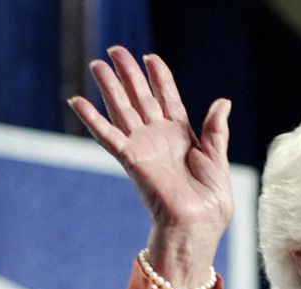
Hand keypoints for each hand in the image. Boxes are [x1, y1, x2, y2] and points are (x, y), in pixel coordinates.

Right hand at [69, 47, 231, 284]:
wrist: (197, 225)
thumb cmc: (210, 201)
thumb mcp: (217, 159)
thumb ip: (215, 130)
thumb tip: (223, 102)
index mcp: (181, 135)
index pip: (167, 97)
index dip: (159, 77)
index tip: (150, 57)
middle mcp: (159, 137)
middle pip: (140, 97)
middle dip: (128, 73)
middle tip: (115, 50)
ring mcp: (143, 147)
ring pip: (122, 108)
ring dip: (109, 86)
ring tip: (96, 64)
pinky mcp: (131, 159)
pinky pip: (108, 135)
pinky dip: (92, 119)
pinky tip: (77, 101)